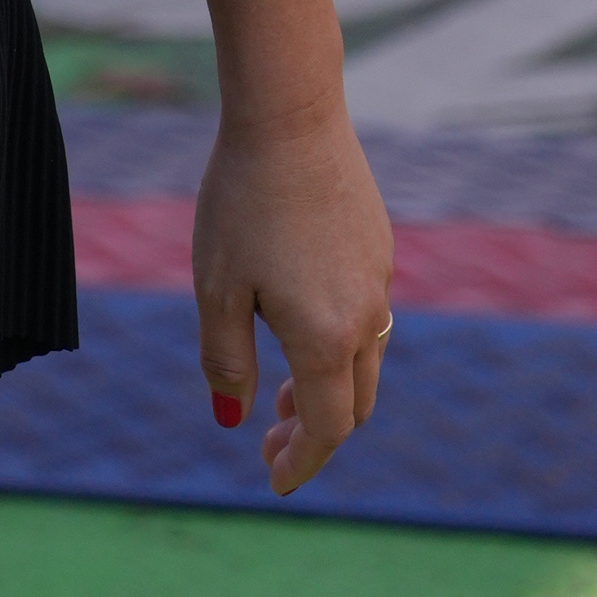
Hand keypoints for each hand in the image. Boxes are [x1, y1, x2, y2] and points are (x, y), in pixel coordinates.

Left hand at [193, 108, 393, 498]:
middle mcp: (365, 316)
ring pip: (365, 360)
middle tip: (270, 438)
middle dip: (313, 432)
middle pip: (354, 404)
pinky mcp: (378, 246)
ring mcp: (379, 279)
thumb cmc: (241, 200)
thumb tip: (236, 419)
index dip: (299, 463)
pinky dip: (339, 344)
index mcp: (326, 338)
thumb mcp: (217, 288)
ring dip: (327, 387)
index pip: (324, 429)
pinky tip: (299, 321)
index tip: (273, 483)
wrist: (290, 114)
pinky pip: (367, 316)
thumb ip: (227, 361)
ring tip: (279, 389)